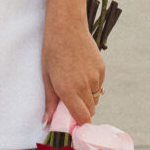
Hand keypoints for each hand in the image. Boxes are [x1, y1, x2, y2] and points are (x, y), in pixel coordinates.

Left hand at [43, 12, 105, 126]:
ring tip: (75, 82)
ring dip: (86, 97)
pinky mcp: (102, 69)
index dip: (79, 123)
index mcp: (68, 90)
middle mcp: (84, 86)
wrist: (67, 26)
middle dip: (81, 110)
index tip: (72, 121)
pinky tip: (82, 71)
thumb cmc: (52, 51)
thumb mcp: (46, 77)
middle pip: (90, 111)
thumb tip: (47, 122)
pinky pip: (99, 85)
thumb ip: (50, 102)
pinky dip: (92, 84)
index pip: (82, 118)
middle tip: (70, 101)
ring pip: (95, 98)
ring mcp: (95, 77)